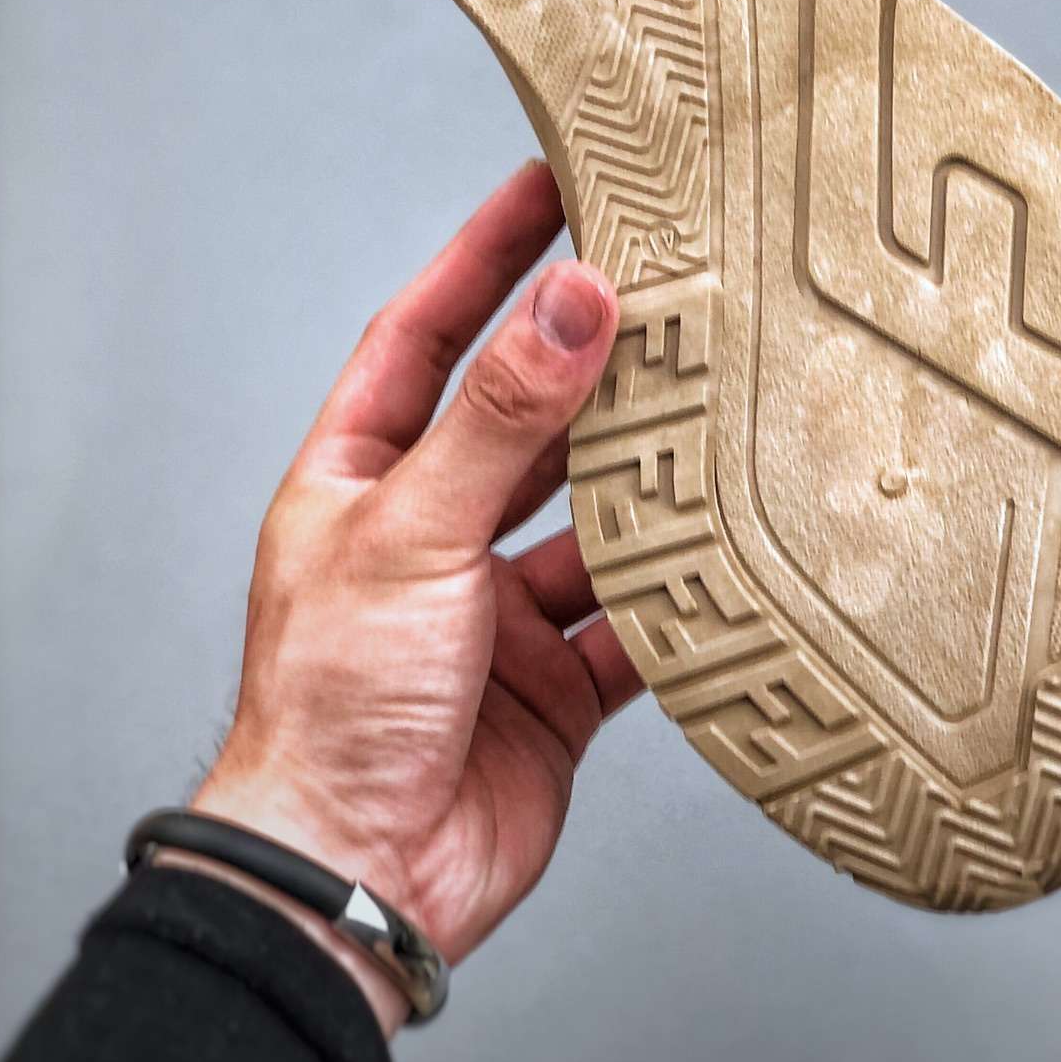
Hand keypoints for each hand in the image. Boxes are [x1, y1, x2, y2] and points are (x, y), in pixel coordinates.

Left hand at [189, 162, 639, 1026]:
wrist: (358, 878)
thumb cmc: (332, 706)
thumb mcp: (413, 531)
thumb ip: (502, 416)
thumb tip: (572, 301)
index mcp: (365, 478)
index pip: (428, 331)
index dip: (484, 254)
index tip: (548, 183)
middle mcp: (434, 532)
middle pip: (526, 419)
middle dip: (592, 363)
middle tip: (671, 288)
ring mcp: (498, 607)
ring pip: (593, 516)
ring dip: (648, 478)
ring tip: (720, 410)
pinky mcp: (558, 679)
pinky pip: (634, 615)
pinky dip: (680, 593)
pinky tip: (728, 556)